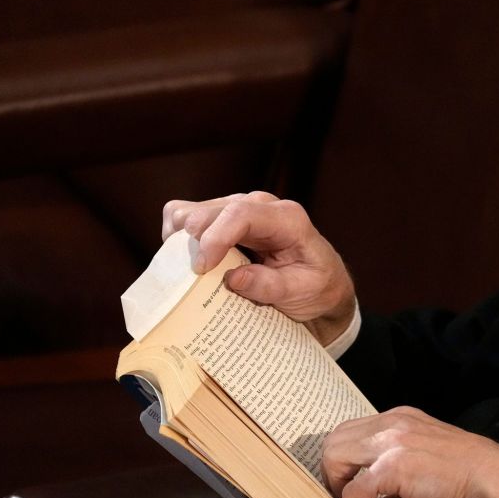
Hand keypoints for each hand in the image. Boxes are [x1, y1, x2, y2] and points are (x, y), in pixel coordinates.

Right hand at [161, 192, 355, 344]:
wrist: (320, 283)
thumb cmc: (316, 286)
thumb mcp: (303, 292)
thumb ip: (271, 286)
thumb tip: (233, 278)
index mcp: (287, 218)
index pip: (240, 215)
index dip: (215, 238)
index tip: (202, 269)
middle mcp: (260, 205)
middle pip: (208, 212)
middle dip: (193, 245)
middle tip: (195, 279)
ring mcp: (238, 207)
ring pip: (189, 212)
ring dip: (182, 242)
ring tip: (192, 272)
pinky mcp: (222, 216)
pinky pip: (184, 216)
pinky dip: (178, 238)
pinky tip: (188, 260)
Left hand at [320, 407, 498, 497]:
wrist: (496, 486)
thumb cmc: (469, 483)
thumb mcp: (426, 474)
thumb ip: (396, 488)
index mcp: (402, 419)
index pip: (353, 432)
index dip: (347, 465)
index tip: (354, 492)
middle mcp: (393, 423)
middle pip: (335, 440)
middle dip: (335, 475)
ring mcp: (392, 442)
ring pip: (334, 457)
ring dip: (341, 490)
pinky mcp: (393, 466)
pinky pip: (353, 492)